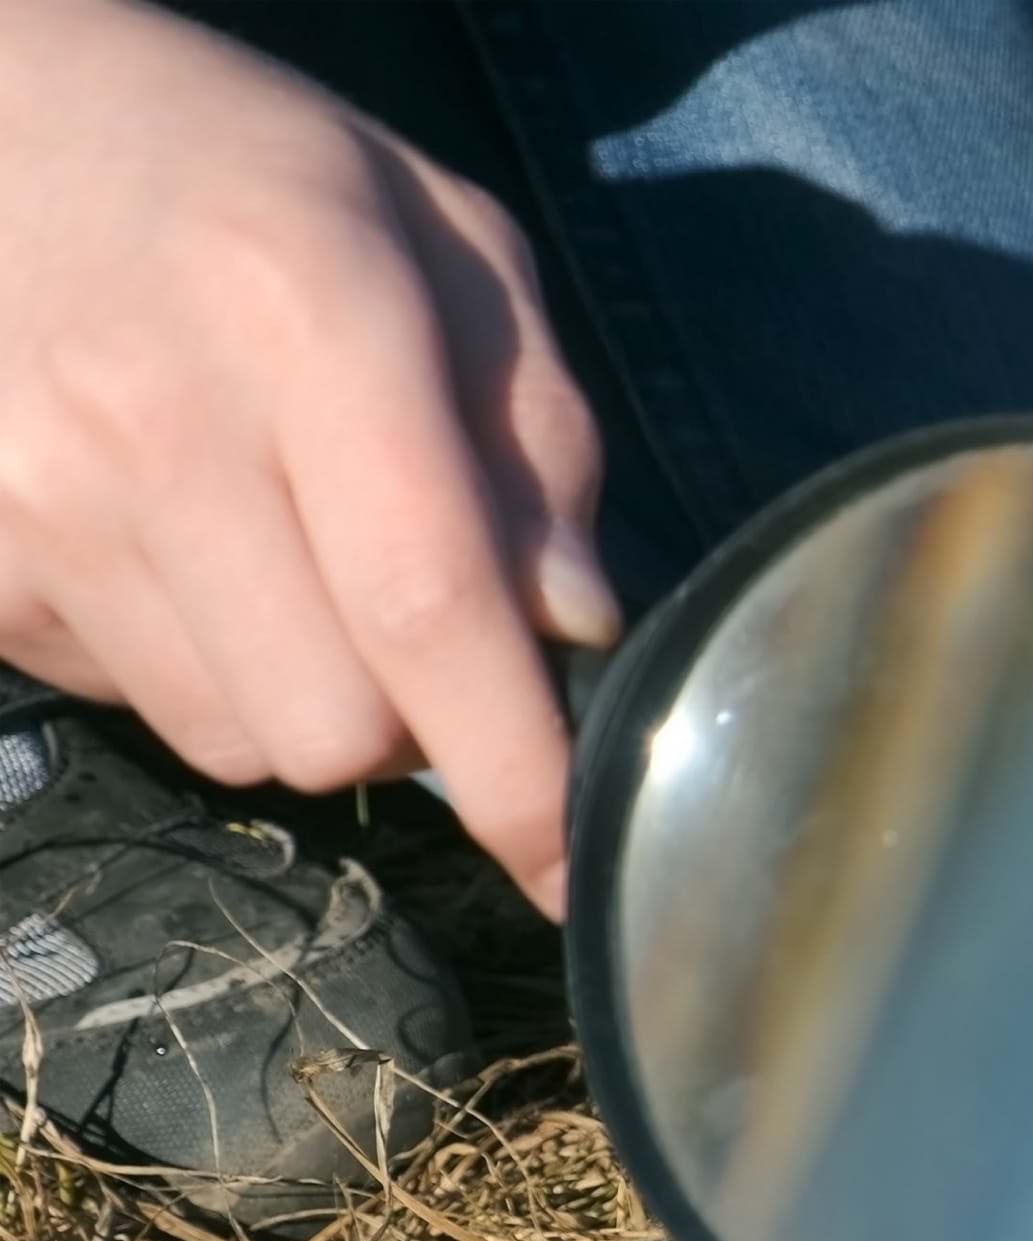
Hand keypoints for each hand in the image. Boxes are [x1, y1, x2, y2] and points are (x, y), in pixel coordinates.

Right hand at [0, 0, 614, 918]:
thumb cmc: (253, 177)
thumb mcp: (446, 243)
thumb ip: (536, 435)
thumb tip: (576, 623)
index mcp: (308, 317)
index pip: (428, 606)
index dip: (515, 771)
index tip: (569, 869)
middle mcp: (155, 420)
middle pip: (336, 725)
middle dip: (413, 723)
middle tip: (416, 619)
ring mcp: (34, 496)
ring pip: (235, 740)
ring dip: (304, 697)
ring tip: (288, 554)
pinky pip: (127, 702)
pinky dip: (190, 663)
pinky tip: (182, 540)